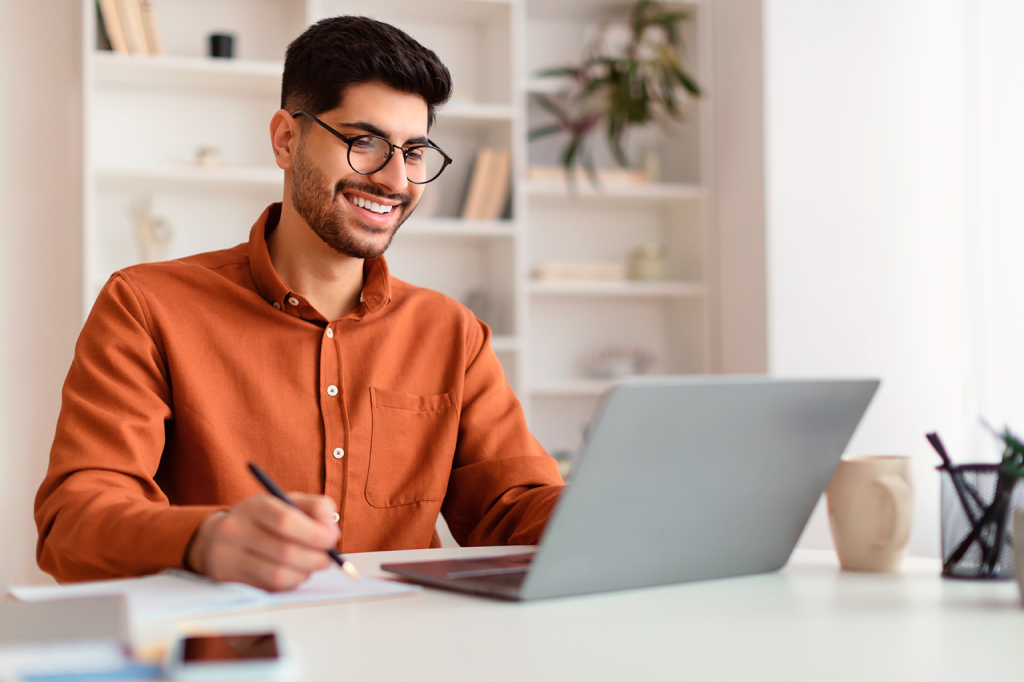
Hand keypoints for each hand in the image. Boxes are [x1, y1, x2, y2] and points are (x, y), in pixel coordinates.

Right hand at [187, 494, 339, 590]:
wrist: (218, 537)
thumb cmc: (264, 519)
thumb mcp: (287, 503)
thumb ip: (316, 509)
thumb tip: (331, 532)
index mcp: (254, 506)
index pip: (286, 521)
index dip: (314, 534)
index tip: (331, 540)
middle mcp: (236, 530)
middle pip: (285, 552)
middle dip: (315, 558)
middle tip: (328, 559)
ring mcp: (228, 557)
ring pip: (278, 574)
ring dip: (304, 573)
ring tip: (312, 566)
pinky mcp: (228, 579)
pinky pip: (268, 588)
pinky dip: (290, 583)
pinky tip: (295, 573)